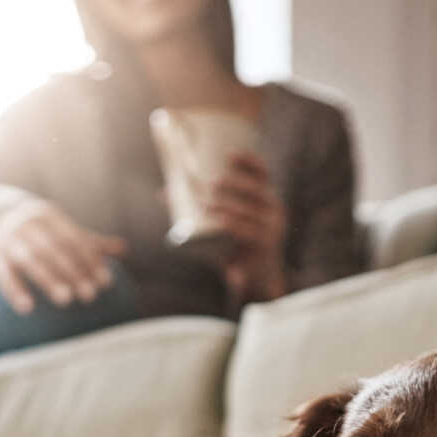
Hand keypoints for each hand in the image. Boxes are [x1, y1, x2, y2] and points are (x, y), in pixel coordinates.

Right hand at [0, 197, 126, 314]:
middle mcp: (28, 225)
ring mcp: (8, 239)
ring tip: (66, 299)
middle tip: (89, 296)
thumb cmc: (34, 229)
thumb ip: (88, 241)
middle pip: (54, 249)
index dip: (90, 261)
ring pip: (30, 260)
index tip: (105, 283)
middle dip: (73, 272)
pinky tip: (27, 308)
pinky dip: (15, 290)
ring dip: (48, 279)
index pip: (74, 239)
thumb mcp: (58, 228)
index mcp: (49, 216)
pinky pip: (3, 274)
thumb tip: (125, 248)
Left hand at [205, 150, 287, 302]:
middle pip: (255, 189)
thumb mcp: (218, 225)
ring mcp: (271, 228)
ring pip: (247, 210)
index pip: (262, 174)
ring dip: (226, 204)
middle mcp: (273, 210)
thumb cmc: (233, 248)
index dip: (249, 161)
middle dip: (233, 184)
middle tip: (210, 182)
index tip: (230, 154)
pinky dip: (230, 222)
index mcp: (265, 199)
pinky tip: (217, 219)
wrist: (254, 282)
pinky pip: (246, 230)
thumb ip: (196, 208)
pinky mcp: (265, 245)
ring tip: (206, 203)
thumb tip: (163, 193)